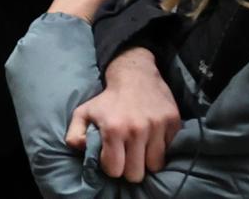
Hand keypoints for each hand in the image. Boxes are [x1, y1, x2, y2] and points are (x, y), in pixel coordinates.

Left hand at [67, 46, 181, 181]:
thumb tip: (83, 151)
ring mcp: (157, 127)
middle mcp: (137, 130)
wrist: (135, 75)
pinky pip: (169, 151)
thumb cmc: (108, 99)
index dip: (111, 166)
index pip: (114, 170)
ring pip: (155, 166)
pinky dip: (160, 148)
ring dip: (146, 160)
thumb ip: (75, 135)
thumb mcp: (83, 113)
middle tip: (127, 154)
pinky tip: (151, 135)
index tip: (111, 156)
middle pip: (136, 174)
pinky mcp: (173, 124)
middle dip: (129, 168)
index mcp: (113, 129)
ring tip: (139, 146)